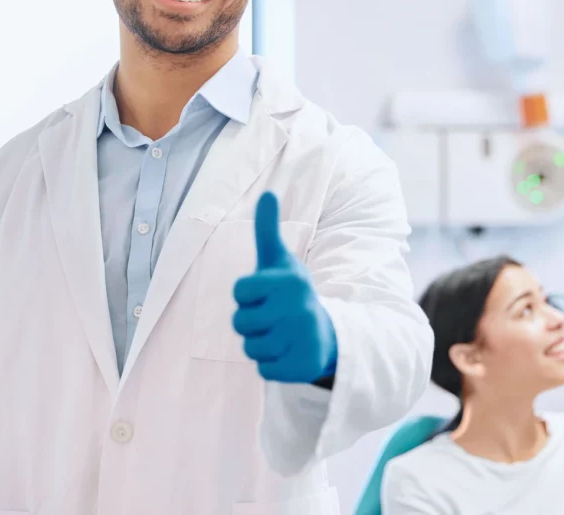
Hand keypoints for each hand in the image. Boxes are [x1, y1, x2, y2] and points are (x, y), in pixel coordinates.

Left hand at [232, 192, 337, 383]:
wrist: (325, 332)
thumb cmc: (292, 293)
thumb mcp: (279, 261)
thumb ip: (267, 230)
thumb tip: (267, 193)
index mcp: (289, 281)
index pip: (239, 291)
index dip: (246, 295)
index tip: (265, 293)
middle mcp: (298, 308)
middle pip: (240, 322)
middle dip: (250, 322)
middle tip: (272, 317)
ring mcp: (302, 338)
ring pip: (250, 348)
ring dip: (260, 344)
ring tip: (281, 334)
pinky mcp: (302, 366)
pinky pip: (263, 371)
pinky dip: (271, 365)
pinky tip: (288, 352)